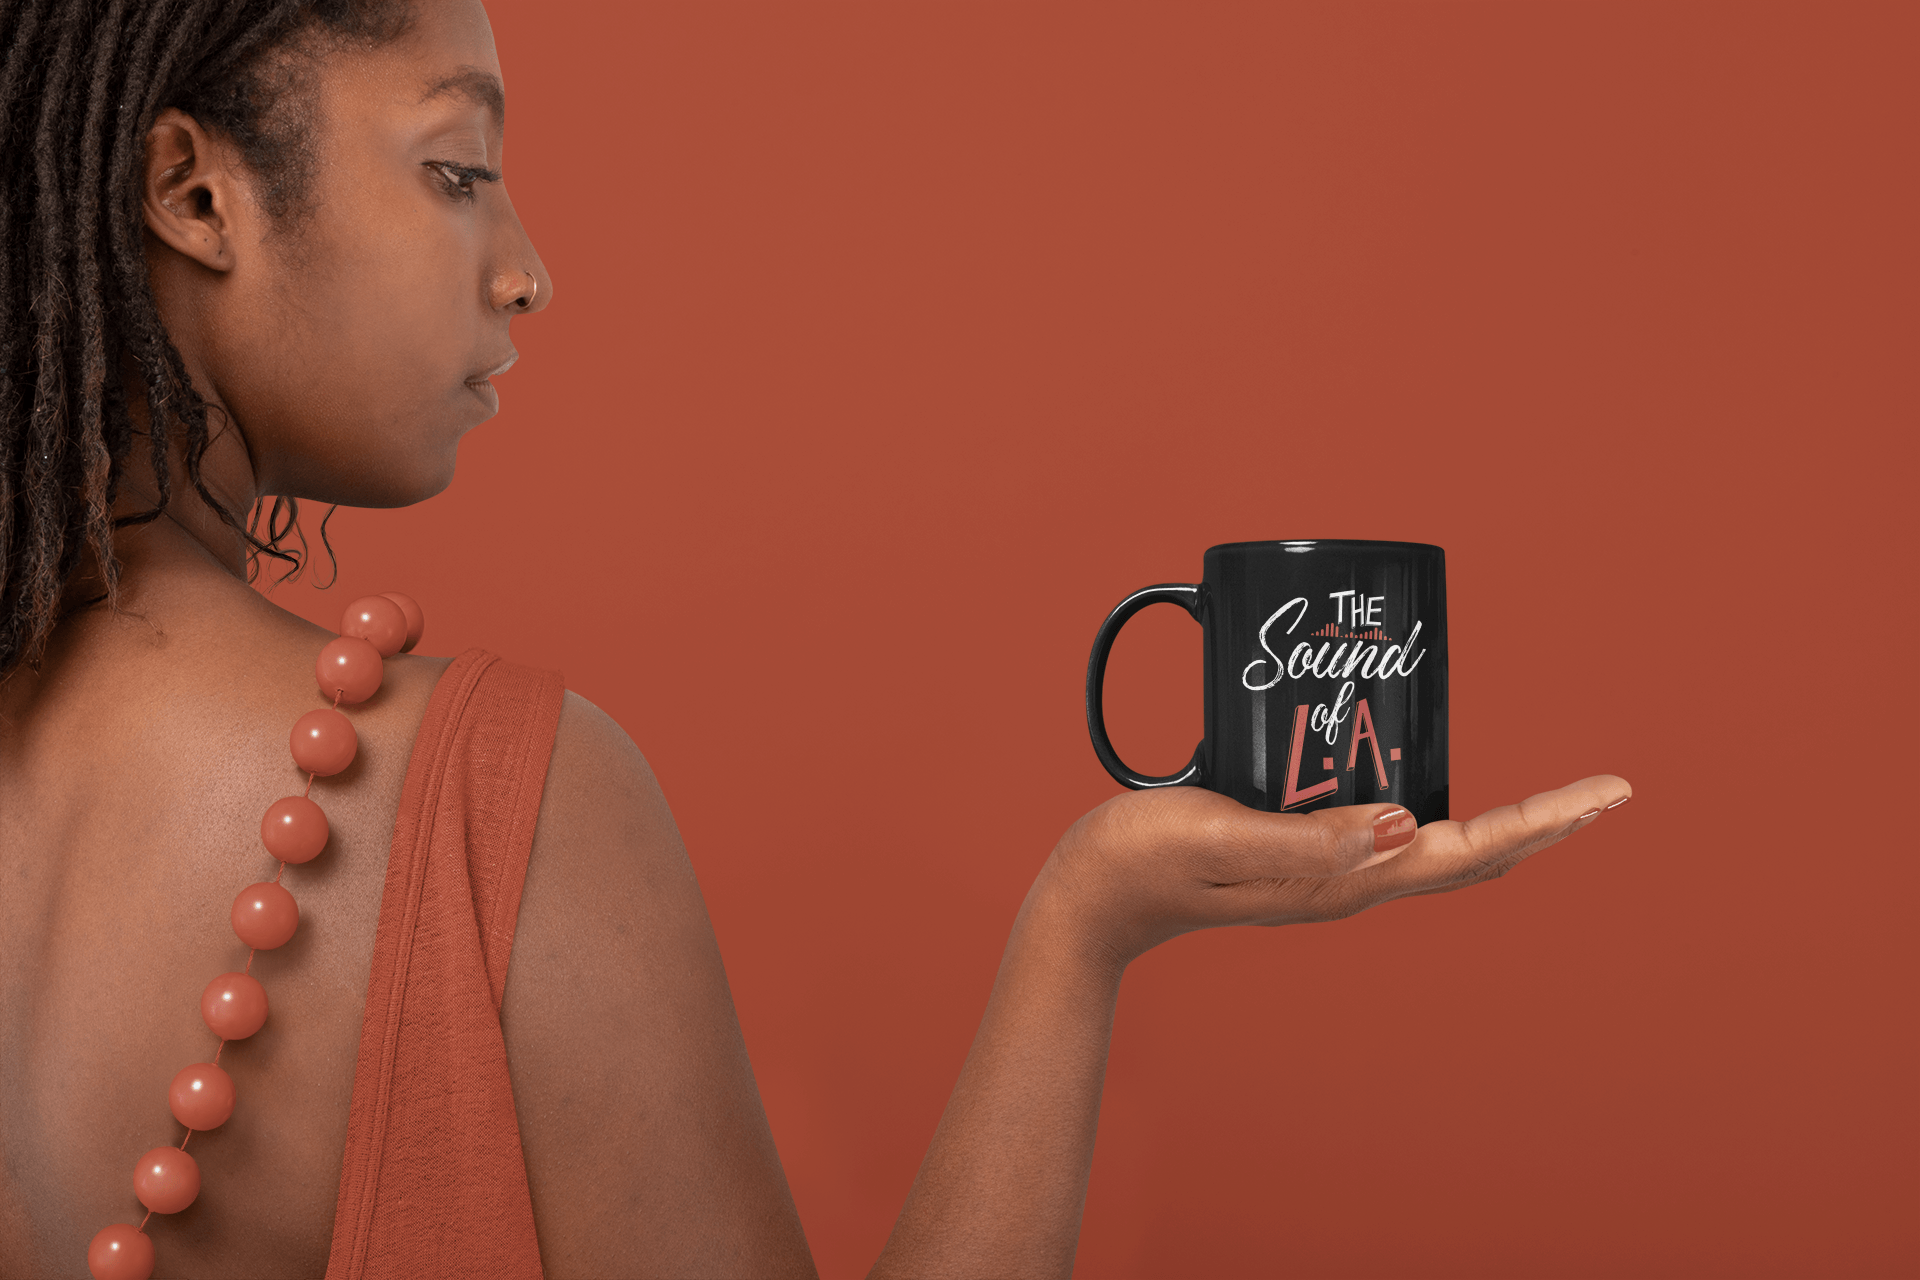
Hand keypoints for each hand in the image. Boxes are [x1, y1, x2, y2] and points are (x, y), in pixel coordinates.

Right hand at [1037, 774, 1631, 965]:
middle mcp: (1348, 883)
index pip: (1468, 850)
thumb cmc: (1142, 860)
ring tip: (1553, 797)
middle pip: (1473, 857)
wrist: (1091, 900)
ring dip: (1504, 825)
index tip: (1609, 791)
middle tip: (1609, 792)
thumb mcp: (1217, 837)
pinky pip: (1392, 835)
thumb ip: (1303, 841)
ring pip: (1440, 850)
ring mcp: (1327, 875)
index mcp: (1341, 881)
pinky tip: (1430, 785)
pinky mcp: (1302, 856)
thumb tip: (1402, 828)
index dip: (1544, 820)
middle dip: (1547, 826)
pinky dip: (1439, 811)